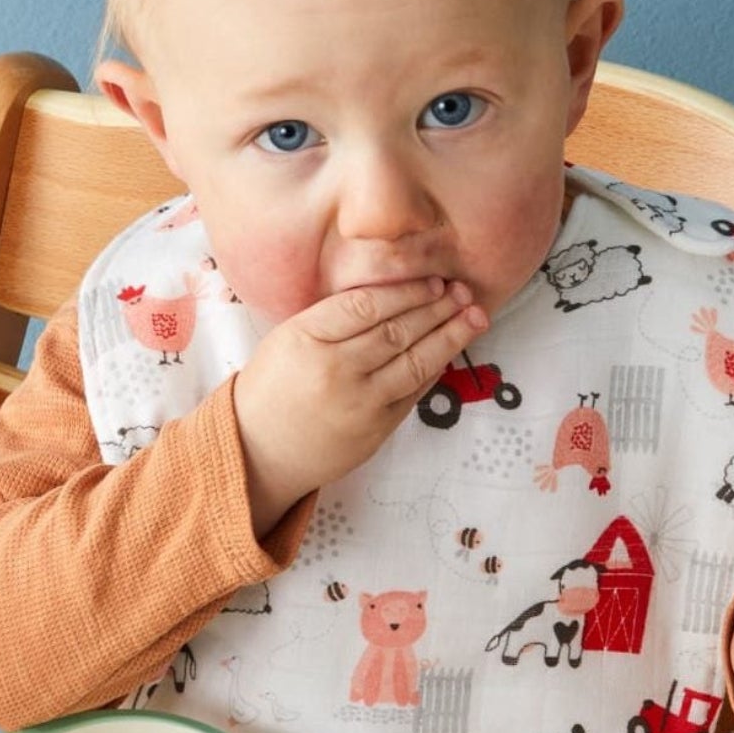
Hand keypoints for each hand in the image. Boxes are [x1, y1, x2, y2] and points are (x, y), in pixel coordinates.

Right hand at [232, 277, 487, 532]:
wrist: (259, 452)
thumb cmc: (271, 389)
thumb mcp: (287, 340)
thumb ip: (331, 318)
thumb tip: (390, 294)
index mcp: (307, 339)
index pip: (367, 306)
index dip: (407, 291)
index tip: (432, 280)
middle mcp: (335, 371)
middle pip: (398, 331)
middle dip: (438, 308)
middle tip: (463, 291)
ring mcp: (358, 404)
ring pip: (415, 362)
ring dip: (450, 336)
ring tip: (474, 316)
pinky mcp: (375, 431)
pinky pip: (413, 393)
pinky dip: (434, 369)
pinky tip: (449, 350)